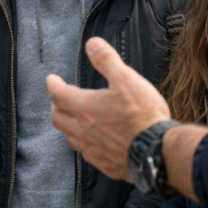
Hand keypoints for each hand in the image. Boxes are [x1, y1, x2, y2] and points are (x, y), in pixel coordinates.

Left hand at [47, 37, 171, 180]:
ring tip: (72, 120)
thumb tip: (92, 44)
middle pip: (58, 118)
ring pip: (69, 138)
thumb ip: (106, 59)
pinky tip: (92, 141)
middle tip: (59, 99)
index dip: (53, 85)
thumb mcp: (126, 78)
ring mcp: (92, 149)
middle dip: (56, 106)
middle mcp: (83, 130)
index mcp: (85, 107)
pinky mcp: (104, 163)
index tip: (51, 80)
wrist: (156, 150)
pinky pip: (86, 153)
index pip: (59, 94)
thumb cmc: (141, 113)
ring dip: (67, 126)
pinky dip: (83, 143)